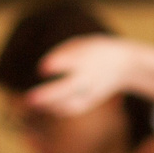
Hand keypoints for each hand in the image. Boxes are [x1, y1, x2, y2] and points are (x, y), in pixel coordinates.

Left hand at [22, 35, 145, 119]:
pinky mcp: (91, 101)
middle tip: (30, 99)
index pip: (70, 61)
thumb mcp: (79, 44)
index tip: (43, 69)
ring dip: (49, 105)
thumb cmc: (93, 51)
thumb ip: (61, 54)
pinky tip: (45, 105)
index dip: (55, 65)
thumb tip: (43, 70)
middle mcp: (89, 75)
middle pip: (69, 87)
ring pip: (70, 104)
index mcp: (86, 56)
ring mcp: (91, 91)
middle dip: (49, 95)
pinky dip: (57, 108)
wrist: (124, 64)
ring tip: (32, 102)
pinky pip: (72, 108)